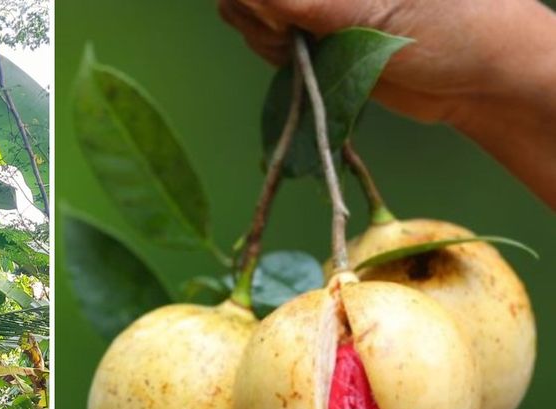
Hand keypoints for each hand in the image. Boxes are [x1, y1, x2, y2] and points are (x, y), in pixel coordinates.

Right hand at [217, 0, 529, 122]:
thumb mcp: (377, 12)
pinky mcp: (314, 39)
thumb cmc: (449, 29)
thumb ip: (309, 3)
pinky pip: (266, 43)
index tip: (279, 16)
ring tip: (309, 52)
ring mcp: (315, 7)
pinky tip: (307, 64)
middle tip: (293, 36)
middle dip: (257, 15)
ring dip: (265, 38)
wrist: (478, 81)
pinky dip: (275, 55)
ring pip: (249, 16)